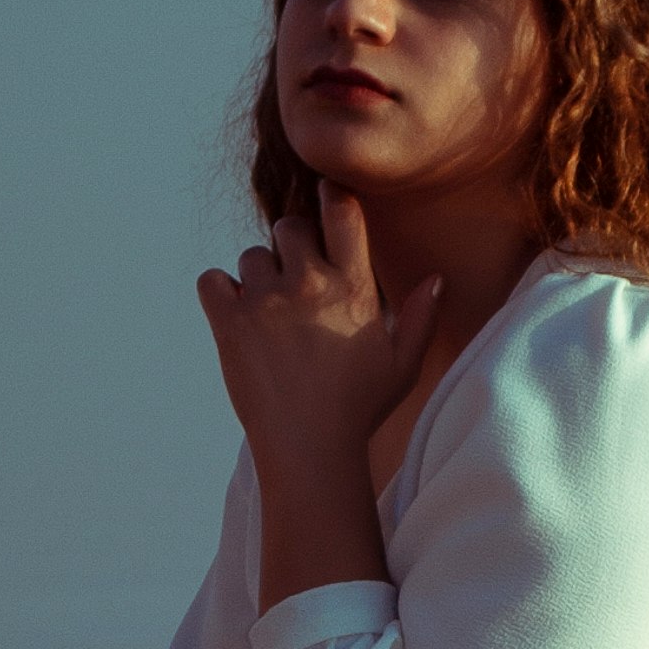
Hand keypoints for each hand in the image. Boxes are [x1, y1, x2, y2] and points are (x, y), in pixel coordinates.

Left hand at [195, 182, 440, 593]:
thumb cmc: (359, 410)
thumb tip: (436, 280)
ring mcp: (267, 302)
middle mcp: (310, 285)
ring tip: (270, 316)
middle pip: (288, 226)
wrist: (310, 450)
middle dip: (290, 246)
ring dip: (258, 277)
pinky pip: (212, 280)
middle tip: (296, 283)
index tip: (325, 206)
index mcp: (354, 288)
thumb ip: (420, 318)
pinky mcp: (230, 323)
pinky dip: (219, 293)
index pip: (342, 211)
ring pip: (251, 256)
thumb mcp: (402, 365)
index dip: (330, 198)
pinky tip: (236, 317)